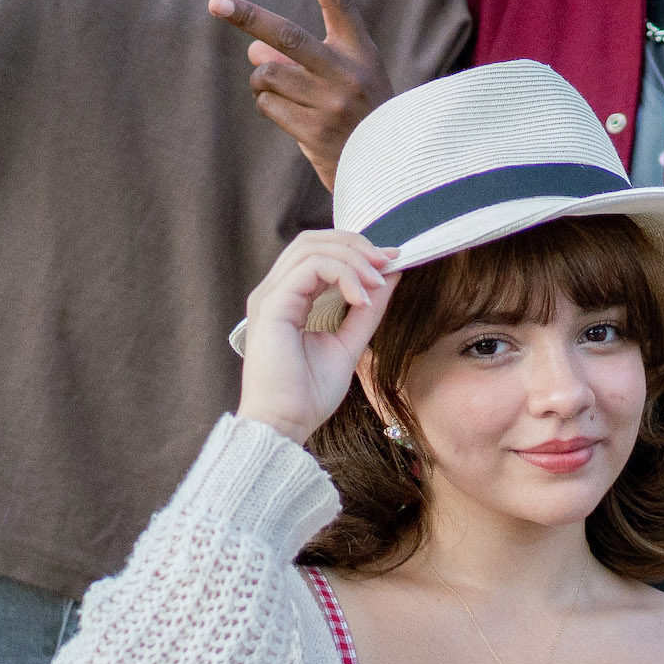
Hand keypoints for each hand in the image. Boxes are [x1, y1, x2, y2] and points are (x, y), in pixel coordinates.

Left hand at [209, 0, 387, 186]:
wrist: (386, 167)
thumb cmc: (362, 114)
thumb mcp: (347, 78)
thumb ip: (305, 57)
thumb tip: (254, 50)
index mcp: (361, 51)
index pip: (339, 2)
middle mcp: (346, 72)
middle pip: (286, 36)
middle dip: (247, 16)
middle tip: (216, 2)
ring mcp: (329, 102)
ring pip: (267, 74)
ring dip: (263, 80)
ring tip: (286, 92)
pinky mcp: (312, 130)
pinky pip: (267, 104)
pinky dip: (270, 106)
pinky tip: (293, 117)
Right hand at [237, 230, 398, 445]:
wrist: (285, 424)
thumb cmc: (308, 394)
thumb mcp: (349, 344)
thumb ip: (367, 310)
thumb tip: (392, 276)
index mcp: (288, 299)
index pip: (318, 252)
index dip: (357, 249)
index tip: (393, 260)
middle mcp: (275, 292)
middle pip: (313, 239)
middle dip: (356, 244)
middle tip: (388, 261)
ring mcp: (270, 296)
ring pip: (311, 246)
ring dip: (353, 258)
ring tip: (377, 281)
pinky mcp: (272, 305)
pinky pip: (310, 267)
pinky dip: (343, 274)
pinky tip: (362, 298)